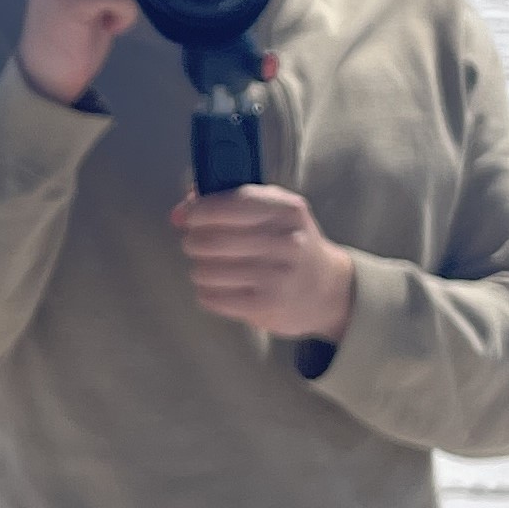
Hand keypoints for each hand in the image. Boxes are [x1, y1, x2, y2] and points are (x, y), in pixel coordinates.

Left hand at [172, 185, 356, 339]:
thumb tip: (180, 212)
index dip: (199, 210)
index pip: (231, 203)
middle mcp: (287, 241)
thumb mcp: (273, 212)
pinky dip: (206, 292)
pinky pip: (212, 297)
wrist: (328, 289)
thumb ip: (227, 201)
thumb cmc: (290, 244)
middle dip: (193, 241)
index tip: (188, 216)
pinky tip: (219, 287)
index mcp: (287, 210)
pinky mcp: (266, 306)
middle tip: (196, 244)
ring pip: (207, 270)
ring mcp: (278, 276)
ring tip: (210, 267)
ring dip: (200, 268)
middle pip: (211, 240)